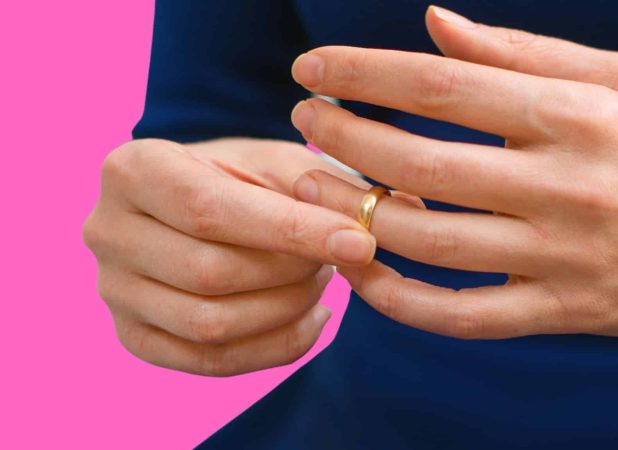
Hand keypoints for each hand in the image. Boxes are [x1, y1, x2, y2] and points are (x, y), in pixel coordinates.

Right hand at [83, 138, 375, 375]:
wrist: (193, 207)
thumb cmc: (244, 177)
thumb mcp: (280, 162)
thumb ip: (328, 185)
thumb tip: (399, 209)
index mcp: (132, 169)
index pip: (211, 211)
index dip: (292, 231)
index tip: (360, 242)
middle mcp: (105, 231)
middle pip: (211, 273)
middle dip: (292, 272)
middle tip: (340, 258)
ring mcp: (113, 291)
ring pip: (211, 324)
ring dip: (287, 308)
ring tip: (321, 280)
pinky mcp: (135, 335)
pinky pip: (211, 362)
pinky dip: (276, 347)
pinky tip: (313, 318)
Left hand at [287, 7, 617, 340]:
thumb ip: (521, 52)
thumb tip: (433, 23)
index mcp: (577, 112)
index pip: (441, 84)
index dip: (362, 72)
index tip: (311, 69)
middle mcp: (566, 183)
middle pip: (419, 160)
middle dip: (341, 138)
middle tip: (303, 124)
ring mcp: (563, 256)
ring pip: (428, 240)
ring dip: (354, 213)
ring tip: (313, 188)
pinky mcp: (566, 312)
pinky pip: (463, 318)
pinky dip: (400, 301)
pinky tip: (362, 270)